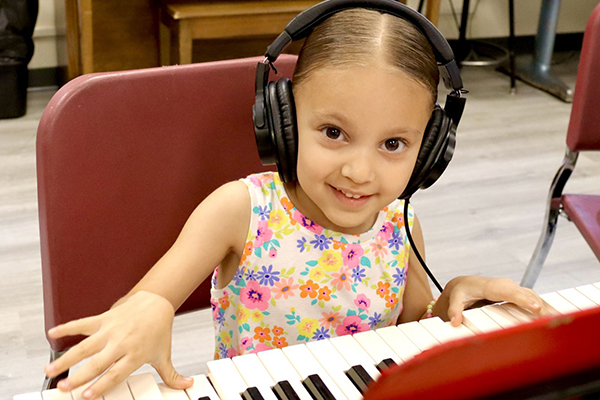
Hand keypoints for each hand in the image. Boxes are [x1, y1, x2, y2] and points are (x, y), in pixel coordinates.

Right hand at [44, 291, 192, 398]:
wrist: (156, 303)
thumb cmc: (159, 330)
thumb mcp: (164, 355)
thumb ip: (171, 375)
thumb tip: (186, 385)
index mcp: (134, 354)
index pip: (115, 373)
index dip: (100, 385)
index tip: (86, 396)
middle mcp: (121, 343)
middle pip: (97, 362)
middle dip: (79, 377)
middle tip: (64, 387)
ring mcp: (110, 330)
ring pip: (85, 346)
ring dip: (66, 358)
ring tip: (51, 371)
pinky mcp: (103, 318)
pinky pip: (82, 323)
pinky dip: (67, 327)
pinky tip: (52, 333)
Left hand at [441, 276, 552, 325]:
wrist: (464, 285)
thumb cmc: (460, 292)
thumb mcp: (454, 300)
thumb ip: (454, 310)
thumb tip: (454, 321)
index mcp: (489, 286)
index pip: (507, 292)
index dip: (522, 299)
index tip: (535, 306)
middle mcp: (502, 285)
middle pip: (523, 293)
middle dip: (536, 303)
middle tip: (550, 317)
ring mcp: (510, 288)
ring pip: (530, 294)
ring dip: (542, 305)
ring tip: (555, 318)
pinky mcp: (515, 292)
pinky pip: (530, 297)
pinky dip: (540, 305)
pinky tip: (550, 315)